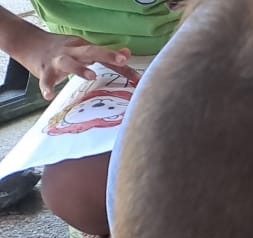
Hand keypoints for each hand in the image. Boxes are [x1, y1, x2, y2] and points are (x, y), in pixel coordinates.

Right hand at [10, 29, 139, 99]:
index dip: (122, 66)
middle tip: (122, 61)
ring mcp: (57, 60)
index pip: (106, 56)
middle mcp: (72, 51)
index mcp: (83, 48)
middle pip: (91, 51)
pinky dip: (46, 87)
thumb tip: (127, 54)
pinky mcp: (43, 70)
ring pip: (68, 62)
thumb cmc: (62, 50)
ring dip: (80, 68)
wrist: (28, 41)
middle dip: (107, 55)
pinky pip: (45, 79)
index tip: (139, 78)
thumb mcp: (83, 49)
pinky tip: (49, 95)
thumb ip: (105, 55)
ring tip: (92, 76)